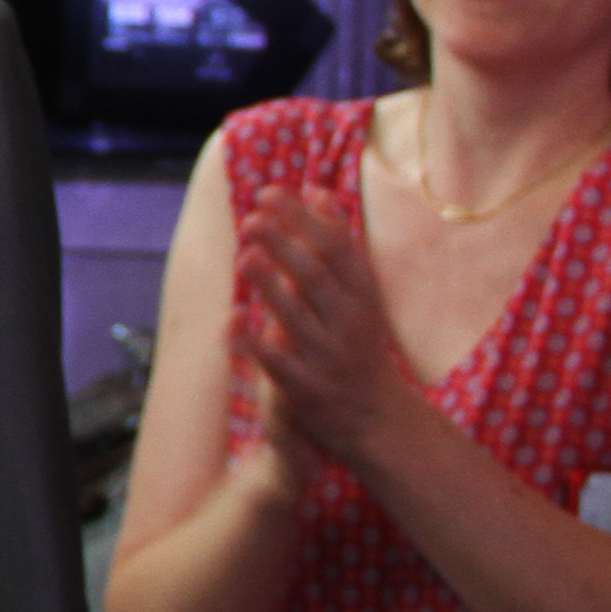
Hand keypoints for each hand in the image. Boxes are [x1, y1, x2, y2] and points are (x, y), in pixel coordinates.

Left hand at [232, 189, 415, 472]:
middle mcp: (349, 324)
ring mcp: (328, 358)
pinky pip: (278, 364)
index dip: (305, 219)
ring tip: (244, 256)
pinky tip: (230, 322)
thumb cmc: (360, 346)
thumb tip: (318, 191)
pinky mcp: (307, 390)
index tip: (272, 192)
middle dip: (285, 245)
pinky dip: (255, 343)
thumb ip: (339, 246)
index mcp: (362, 298)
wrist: (379, 420)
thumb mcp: (360, 294)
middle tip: (252, 218)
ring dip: (270, 287)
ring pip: (297, 318)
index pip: (338, 249)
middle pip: (317, 278)